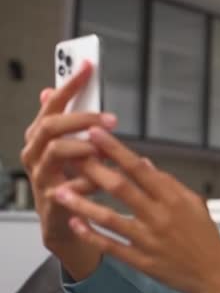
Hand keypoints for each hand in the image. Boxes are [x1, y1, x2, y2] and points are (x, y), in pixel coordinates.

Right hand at [20, 61, 115, 277]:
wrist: (66, 227)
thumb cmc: (70, 182)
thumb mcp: (71, 149)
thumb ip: (68, 122)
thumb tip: (54, 88)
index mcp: (41, 138)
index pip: (52, 104)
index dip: (69, 85)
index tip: (88, 65)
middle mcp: (35, 155)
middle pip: (49, 125)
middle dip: (80, 118)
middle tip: (110, 118)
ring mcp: (41, 178)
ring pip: (54, 152)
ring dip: (82, 146)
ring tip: (104, 147)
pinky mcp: (53, 202)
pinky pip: (69, 187)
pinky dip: (89, 181)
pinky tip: (105, 179)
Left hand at [53, 127, 219, 292]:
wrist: (214, 273)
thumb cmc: (205, 236)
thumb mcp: (193, 202)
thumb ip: (168, 183)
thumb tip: (144, 163)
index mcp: (173, 198)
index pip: (139, 168)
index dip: (115, 150)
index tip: (96, 134)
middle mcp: (159, 216)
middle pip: (120, 188)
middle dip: (92, 169)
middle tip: (70, 155)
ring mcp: (148, 240)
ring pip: (109, 218)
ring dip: (82, 204)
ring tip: (59, 191)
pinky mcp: (141, 260)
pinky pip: (111, 246)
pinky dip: (91, 235)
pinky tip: (75, 224)